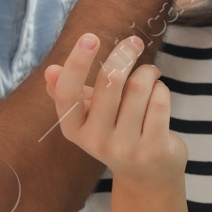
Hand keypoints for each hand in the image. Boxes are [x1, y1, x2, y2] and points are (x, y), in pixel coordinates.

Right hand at [44, 33, 186, 183]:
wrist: (147, 174)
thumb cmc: (115, 132)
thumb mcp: (89, 116)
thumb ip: (70, 92)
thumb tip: (50, 70)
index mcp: (74, 129)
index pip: (68, 94)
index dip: (76, 63)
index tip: (90, 36)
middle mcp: (96, 142)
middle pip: (109, 82)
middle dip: (125, 54)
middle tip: (134, 42)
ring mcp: (125, 148)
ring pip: (139, 87)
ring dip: (148, 72)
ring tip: (150, 75)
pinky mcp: (153, 149)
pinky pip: (159, 101)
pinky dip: (161, 88)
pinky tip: (159, 92)